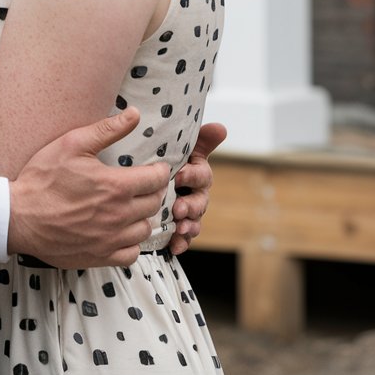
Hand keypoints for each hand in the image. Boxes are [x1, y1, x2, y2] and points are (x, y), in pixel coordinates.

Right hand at [7, 108, 170, 268]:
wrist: (19, 217)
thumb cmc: (42, 179)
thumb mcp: (72, 144)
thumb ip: (107, 129)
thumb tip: (134, 114)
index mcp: (115, 186)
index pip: (156, 179)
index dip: (160, 171)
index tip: (155, 168)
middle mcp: (119, 215)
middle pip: (154, 203)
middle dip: (152, 191)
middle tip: (142, 184)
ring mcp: (111, 239)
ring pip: (145, 229)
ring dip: (142, 216)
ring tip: (131, 206)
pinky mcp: (101, 256)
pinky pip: (131, 253)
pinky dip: (131, 242)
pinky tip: (120, 231)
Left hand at [167, 121, 225, 255]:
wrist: (153, 177)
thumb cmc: (172, 159)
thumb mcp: (184, 146)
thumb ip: (201, 139)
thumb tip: (221, 127)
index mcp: (198, 173)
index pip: (201, 175)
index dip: (192, 176)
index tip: (179, 175)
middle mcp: (197, 194)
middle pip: (199, 202)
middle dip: (191, 206)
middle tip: (178, 208)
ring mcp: (189, 211)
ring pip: (193, 221)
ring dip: (188, 226)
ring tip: (178, 228)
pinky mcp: (180, 225)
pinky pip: (184, 237)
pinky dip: (181, 242)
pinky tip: (174, 247)